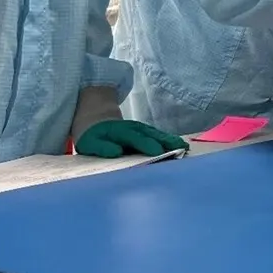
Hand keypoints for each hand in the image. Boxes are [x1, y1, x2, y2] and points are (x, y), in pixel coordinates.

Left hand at [75, 119, 189, 158]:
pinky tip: (180, 146)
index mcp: (119, 132)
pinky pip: (158, 136)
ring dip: (170, 141)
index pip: (134, 138)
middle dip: (165, 142)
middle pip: (151, 135)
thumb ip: (102, 147)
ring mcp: (141, 129)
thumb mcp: (89, 143)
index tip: (157, 152)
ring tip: (183, 148)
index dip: (146, 144)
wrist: (95, 120)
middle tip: (179, 149)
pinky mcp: (146, 132)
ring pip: (157, 134)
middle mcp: (133, 128)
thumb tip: (117, 152)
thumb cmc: (92, 136)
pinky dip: (169, 140)